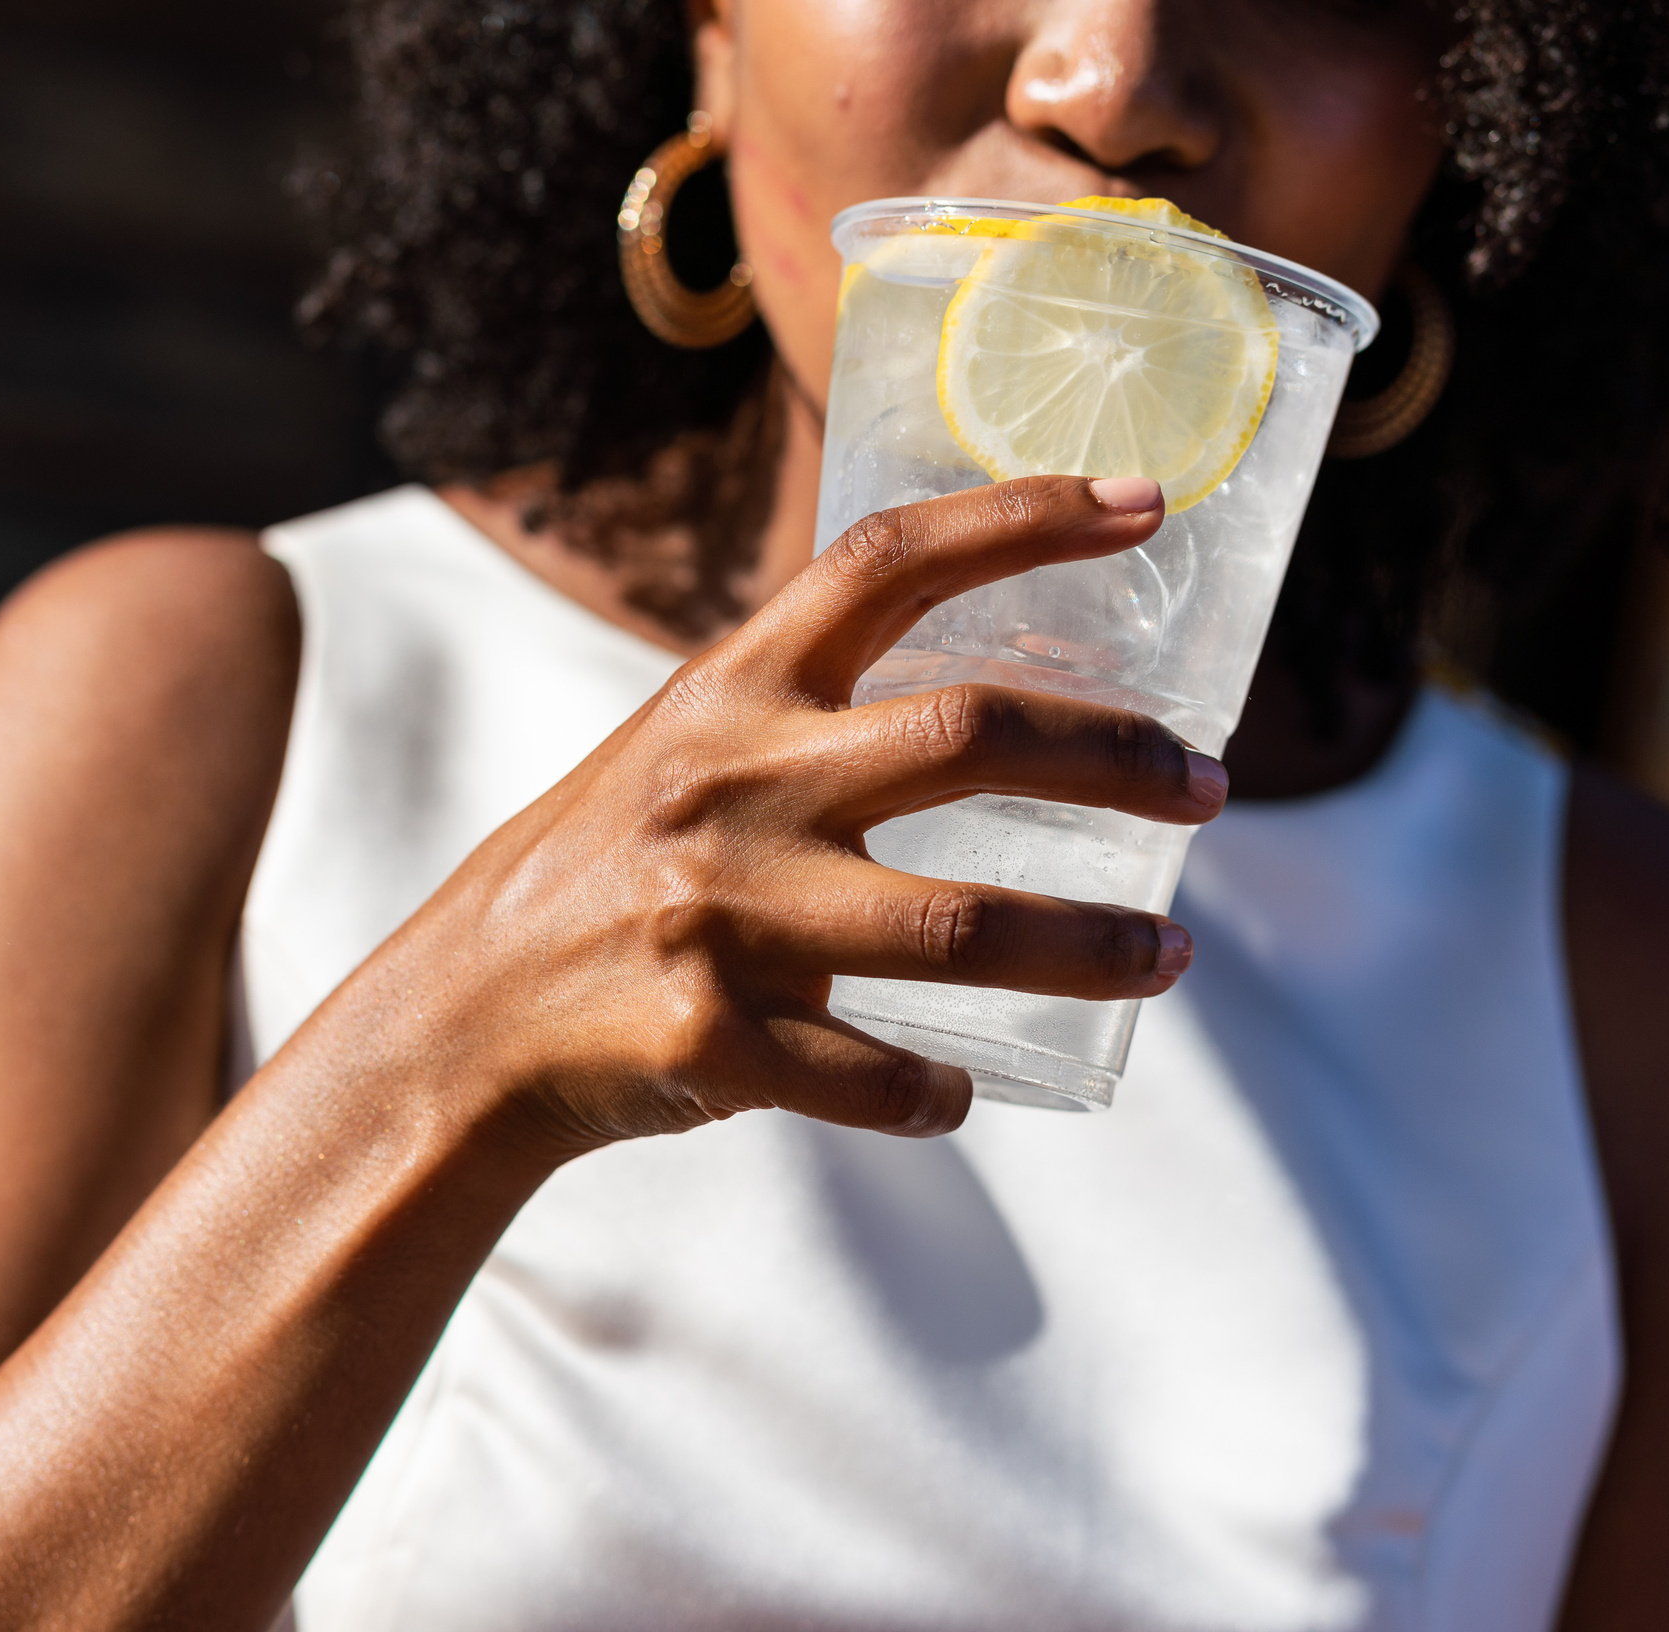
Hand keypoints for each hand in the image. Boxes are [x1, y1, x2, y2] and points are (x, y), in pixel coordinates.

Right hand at [315, 475, 1225, 1156]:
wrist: (460, 1018)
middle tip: (1208, 786)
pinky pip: (876, 1076)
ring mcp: (722, 915)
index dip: (1024, 517)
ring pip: (959, 926)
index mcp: (727, 692)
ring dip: (1088, 943)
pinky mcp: (714, 1039)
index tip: (1144, 504)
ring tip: (1170, 954)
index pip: (887, 561)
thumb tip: (980, 711)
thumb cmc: (594, 873)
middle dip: (1116, 755)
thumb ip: (799, 720)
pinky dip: (935, 1091)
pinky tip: (961, 1090)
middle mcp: (731, 784)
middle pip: (972, 734)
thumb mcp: (678, 751)